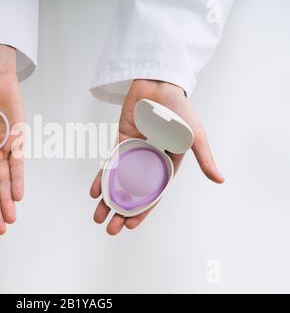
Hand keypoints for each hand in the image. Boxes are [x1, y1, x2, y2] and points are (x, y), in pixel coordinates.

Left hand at [90, 80, 223, 234]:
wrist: (159, 83)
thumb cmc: (180, 109)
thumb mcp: (195, 135)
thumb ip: (203, 157)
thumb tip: (220, 179)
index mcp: (168, 164)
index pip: (154, 193)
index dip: (143, 210)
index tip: (130, 225)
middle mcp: (149, 161)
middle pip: (133, 191)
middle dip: (121, 211)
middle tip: (109, 229)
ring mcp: (133, 152)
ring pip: (119, 181)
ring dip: (108, 199)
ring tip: (97, 216)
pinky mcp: (120, 142)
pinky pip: (110, 163)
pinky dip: (101, 177)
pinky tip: (93, 192)